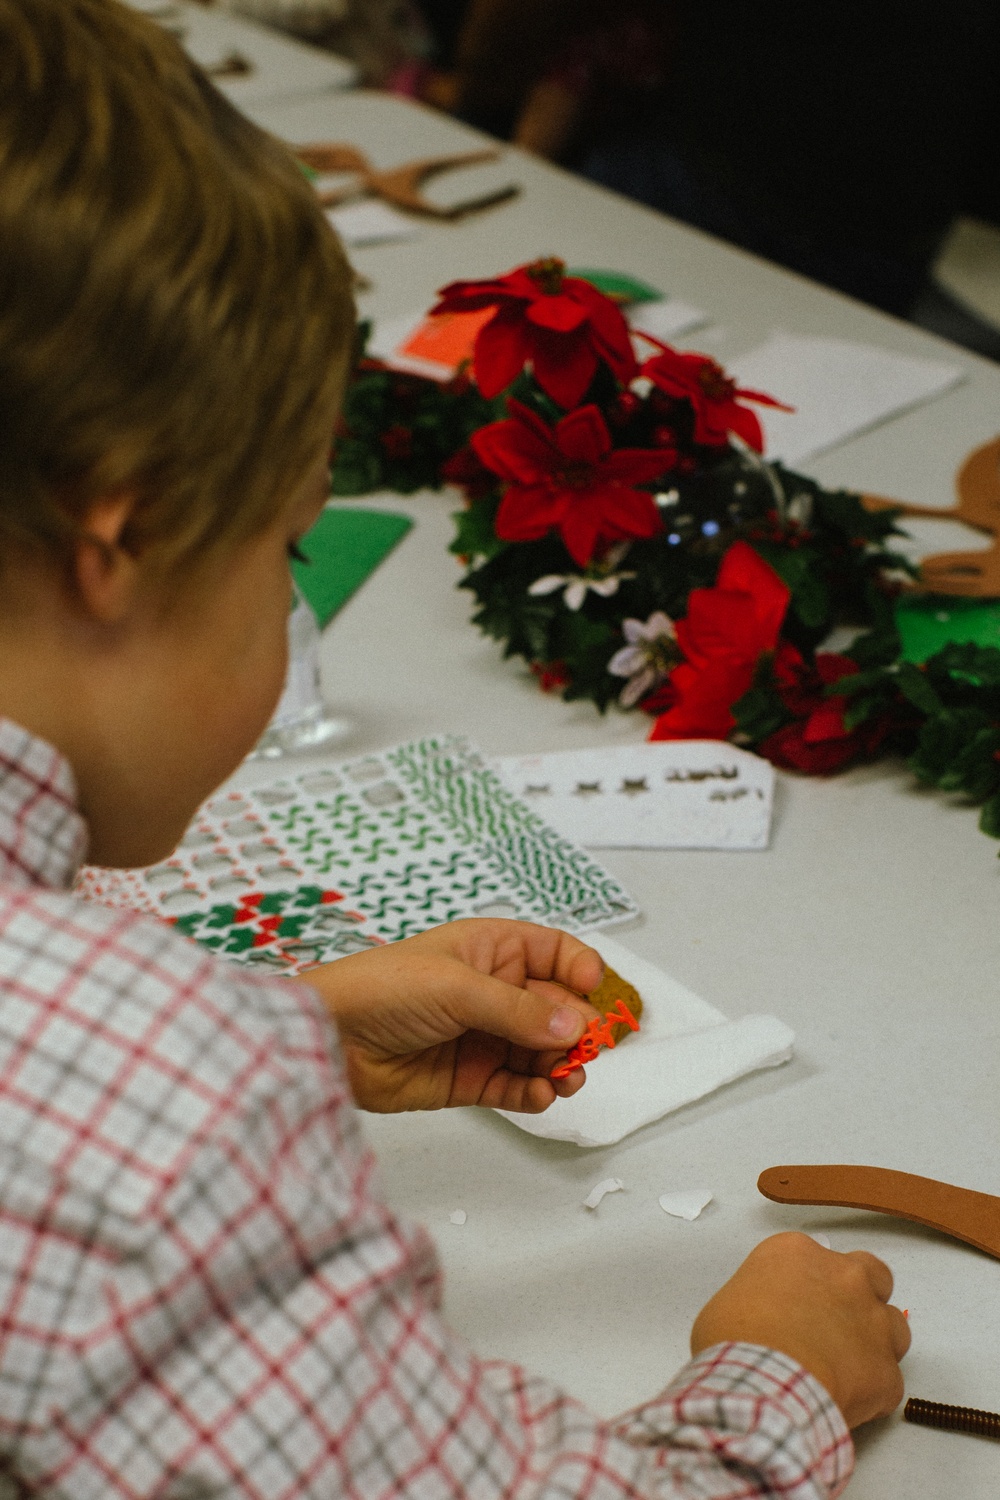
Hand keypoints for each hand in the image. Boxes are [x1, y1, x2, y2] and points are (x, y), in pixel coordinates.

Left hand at [298, 919, 602, 1113]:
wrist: (330, 1039)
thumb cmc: (383, 989)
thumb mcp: (457, 987)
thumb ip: (518, 1010)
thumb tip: (573, 1026)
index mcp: (492, 950)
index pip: (556, 953)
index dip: (581, 970)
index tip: (594, 991)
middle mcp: (494, 991)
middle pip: (558, 1009)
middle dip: (576, 1028)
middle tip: (583, 1048)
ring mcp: (483, 1036)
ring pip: (543, 1052)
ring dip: (561, 1066)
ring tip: (566, 1079)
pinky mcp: (470, 1079)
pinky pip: (517, 1087)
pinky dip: (535, 1093)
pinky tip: (541, 1095)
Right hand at [690, 1232, 909, 1427]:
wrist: (759, 1385)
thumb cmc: (733, 1342)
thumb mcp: (730, 1300)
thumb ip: (760, 1298)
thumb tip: (767, 1323)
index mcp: (800, 1253)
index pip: (819, 1257)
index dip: (813, 1284)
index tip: (800, 1305)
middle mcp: (844, 1277)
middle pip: (873, 1275)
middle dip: (862, 1296)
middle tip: (836, 1325)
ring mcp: (873, 1323)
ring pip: (893, 1326)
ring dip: (876, 1342)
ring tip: (845, 1368)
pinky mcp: (886, 1371)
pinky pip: (888, 1381)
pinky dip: (873, 1392)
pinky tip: (844, 1401)